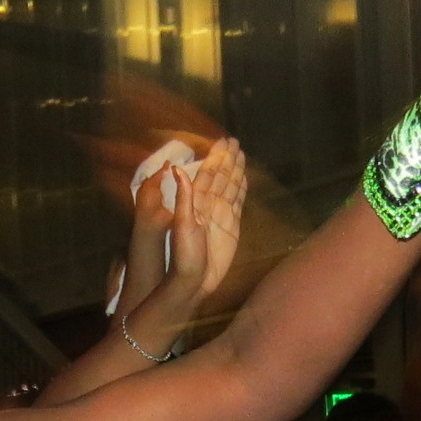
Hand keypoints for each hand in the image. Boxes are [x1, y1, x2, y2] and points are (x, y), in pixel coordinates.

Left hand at [192, 137, 246, 296]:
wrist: (195, 280)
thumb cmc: (185, 255)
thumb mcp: (183, 224)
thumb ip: (183, 197)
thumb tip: (176, 168)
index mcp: (196, 202)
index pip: (207, 174)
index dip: (214, 158)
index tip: (222, 141)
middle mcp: (209, 205)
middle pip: (220, 177)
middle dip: (227, 159)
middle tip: (234, 140)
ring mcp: (221, 215)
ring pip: (230, 187)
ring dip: (235, 170)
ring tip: (241, 153)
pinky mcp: (232, 226)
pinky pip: (237, 203)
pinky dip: (241, 190)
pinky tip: (244, 179)